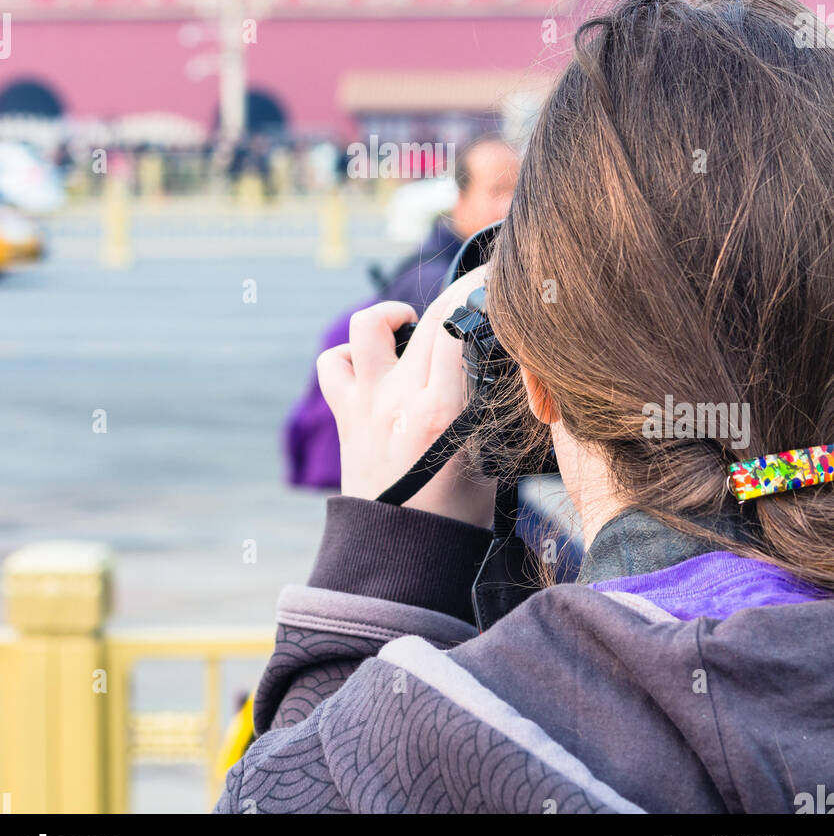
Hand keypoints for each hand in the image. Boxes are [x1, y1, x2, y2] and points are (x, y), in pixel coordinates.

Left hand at [317, 265, 495, 527]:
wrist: (399, 554)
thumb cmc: (455, 515)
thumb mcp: (488, 458)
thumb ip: (488, 405)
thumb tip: (500, 359)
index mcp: (440, 412)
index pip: (458, 327)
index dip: (478, 293)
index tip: (495, 281)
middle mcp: (398, 399)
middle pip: (426, 319)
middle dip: (454, 297)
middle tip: (472, 298)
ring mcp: (367, 403)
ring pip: (367, 326)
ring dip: (391, 315)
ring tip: (411, 324)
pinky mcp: (346, 413)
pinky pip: (334, 363)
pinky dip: (351, 354)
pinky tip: (375, 363)